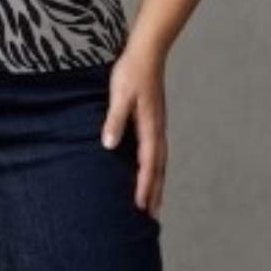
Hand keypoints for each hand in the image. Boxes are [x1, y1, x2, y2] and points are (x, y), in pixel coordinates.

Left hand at [101, 44, 167, 216]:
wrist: (147, 53)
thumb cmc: (131, 73)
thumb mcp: (119, 96)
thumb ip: (115, 120)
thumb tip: (109, 145)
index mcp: (150, 127)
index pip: (148, 164)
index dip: (144, 186)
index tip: (141, 207)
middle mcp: (157, 130)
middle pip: (158, 168)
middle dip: (155, 192)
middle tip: (151, 217)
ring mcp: (158, 127)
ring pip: (160, 162)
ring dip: (157, 183)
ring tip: (155, 203)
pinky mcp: (154, 122)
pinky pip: (157, 152)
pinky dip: (156, 168)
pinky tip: (151, 173)